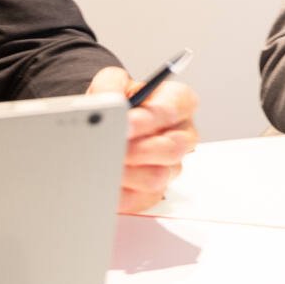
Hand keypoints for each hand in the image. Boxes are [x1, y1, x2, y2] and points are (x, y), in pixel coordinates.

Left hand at [89, 65, 200, 214]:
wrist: (103, 127)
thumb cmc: (115, 104)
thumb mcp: (111, 82)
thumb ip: (111, 86)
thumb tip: (109, 105)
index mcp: (178, 103)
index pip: (175, 109)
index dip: (150, 118)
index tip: (126, 123)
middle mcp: (181, 136)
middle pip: (173, 148)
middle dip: (138, 149)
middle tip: (112, 146)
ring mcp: (171, 167)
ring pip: (157, 177)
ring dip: (126, 172)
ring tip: (103, 164)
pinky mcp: (155, 192)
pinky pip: (141, 200)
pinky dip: (119, 193)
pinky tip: (104, 180)